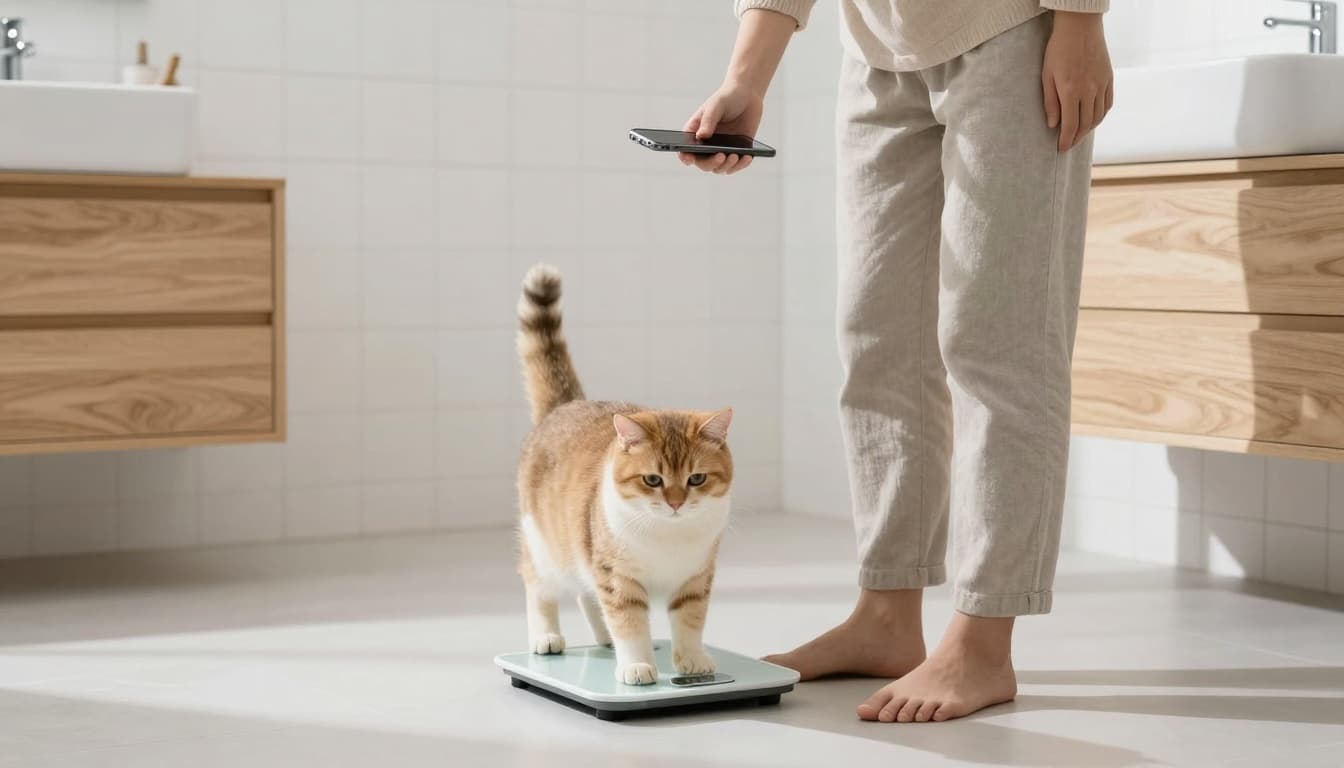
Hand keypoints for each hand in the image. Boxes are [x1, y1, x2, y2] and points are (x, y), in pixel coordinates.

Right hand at [679, 81, 763, 174]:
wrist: (747, 96)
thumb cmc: (726, 98)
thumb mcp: (716, 105)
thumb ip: (708, 120)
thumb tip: (701, 137)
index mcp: (695, 134)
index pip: (685, 151)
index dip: (685, 157)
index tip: (690, 158)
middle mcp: (706, 146)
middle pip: (704, 164)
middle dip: (711, 163)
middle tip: (720, 155)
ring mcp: (722, 150)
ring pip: (720, 168)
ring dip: (726, 166)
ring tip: (735, 155)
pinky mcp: (737, 152)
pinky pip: (736, 165)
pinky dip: (741, 164)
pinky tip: (747, 157)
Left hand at [1042, 12, 1112, 152]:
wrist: (1080, 27)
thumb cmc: (1058, 50)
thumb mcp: (1046, 75)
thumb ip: (1050, 102)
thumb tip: (1053, 125)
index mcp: (1071, 91)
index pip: (1071, 125)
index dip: (1066, 140)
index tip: (1061, 148)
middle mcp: (1089, 90)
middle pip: (1086, 124)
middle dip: (1077, 138)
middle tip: (1069, 144)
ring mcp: (1102, 84)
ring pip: (1098, 116)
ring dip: (1089, 129)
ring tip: (1079, 134)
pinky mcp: (1109, 78)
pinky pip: (1108, 104)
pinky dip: (1101, 115)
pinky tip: (1093, 119)